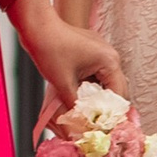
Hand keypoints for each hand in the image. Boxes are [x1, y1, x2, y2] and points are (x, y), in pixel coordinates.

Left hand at [18, 0, 123, 126]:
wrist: (36, 26)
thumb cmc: (50, 50)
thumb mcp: (64, 84)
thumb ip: (76, 107)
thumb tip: (82, 127)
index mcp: (109, 61)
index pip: (119, 95)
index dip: (112, 114)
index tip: (104, 129)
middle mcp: (111, 55)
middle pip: (116, 89)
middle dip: (106, 107)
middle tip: (96, 124)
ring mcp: (102, 51)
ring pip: (106, 82)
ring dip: (98, 97)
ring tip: (88, 113)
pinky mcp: (92, 51)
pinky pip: (98, 73)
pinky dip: (92, 86)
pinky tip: (81, 97)